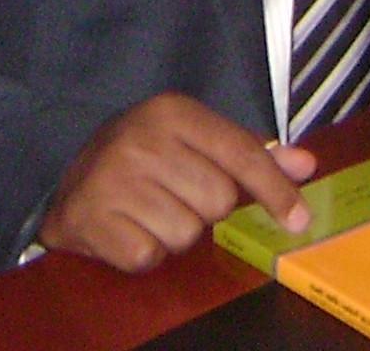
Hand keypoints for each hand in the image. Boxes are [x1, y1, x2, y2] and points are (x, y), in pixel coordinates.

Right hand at [38, 93, 316, 271]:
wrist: (65, 173)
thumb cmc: (141, 156)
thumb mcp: (191, 138)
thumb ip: (248, 152)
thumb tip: (305, 166)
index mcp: (172, 112)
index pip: (240, 153)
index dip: (274, 189)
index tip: (298, 218)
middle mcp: (142, 140)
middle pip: (217, 201)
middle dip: (206, 210)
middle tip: (178, 196)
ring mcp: (114, 180)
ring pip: (186, 234)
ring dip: (175, 233)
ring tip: (151, 211)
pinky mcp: (92, 219)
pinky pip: (149, 256)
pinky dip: (145, 251)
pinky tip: (130, 228)